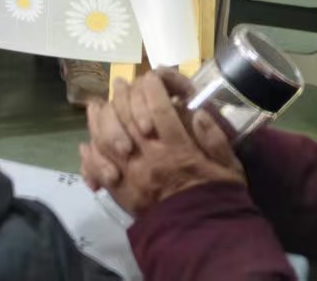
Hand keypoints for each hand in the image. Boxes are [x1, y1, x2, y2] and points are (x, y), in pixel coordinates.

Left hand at [80, 74, 243, 216]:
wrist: (203, 239)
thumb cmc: (218, 199)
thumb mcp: (229, 169)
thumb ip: (215, 139)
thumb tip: (197, 112)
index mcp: (179, 149)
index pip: (159, 107)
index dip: (152, 87)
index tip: (152, 79)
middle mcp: (150, 158)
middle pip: (126, 116)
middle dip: (123, 95)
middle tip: (122, 84)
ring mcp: (131, 174)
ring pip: (105, 137)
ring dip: (100, 117)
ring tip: (100, 104)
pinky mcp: (120, 192)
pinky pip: (96, 167)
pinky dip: (89, 152)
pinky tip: (87, 142)